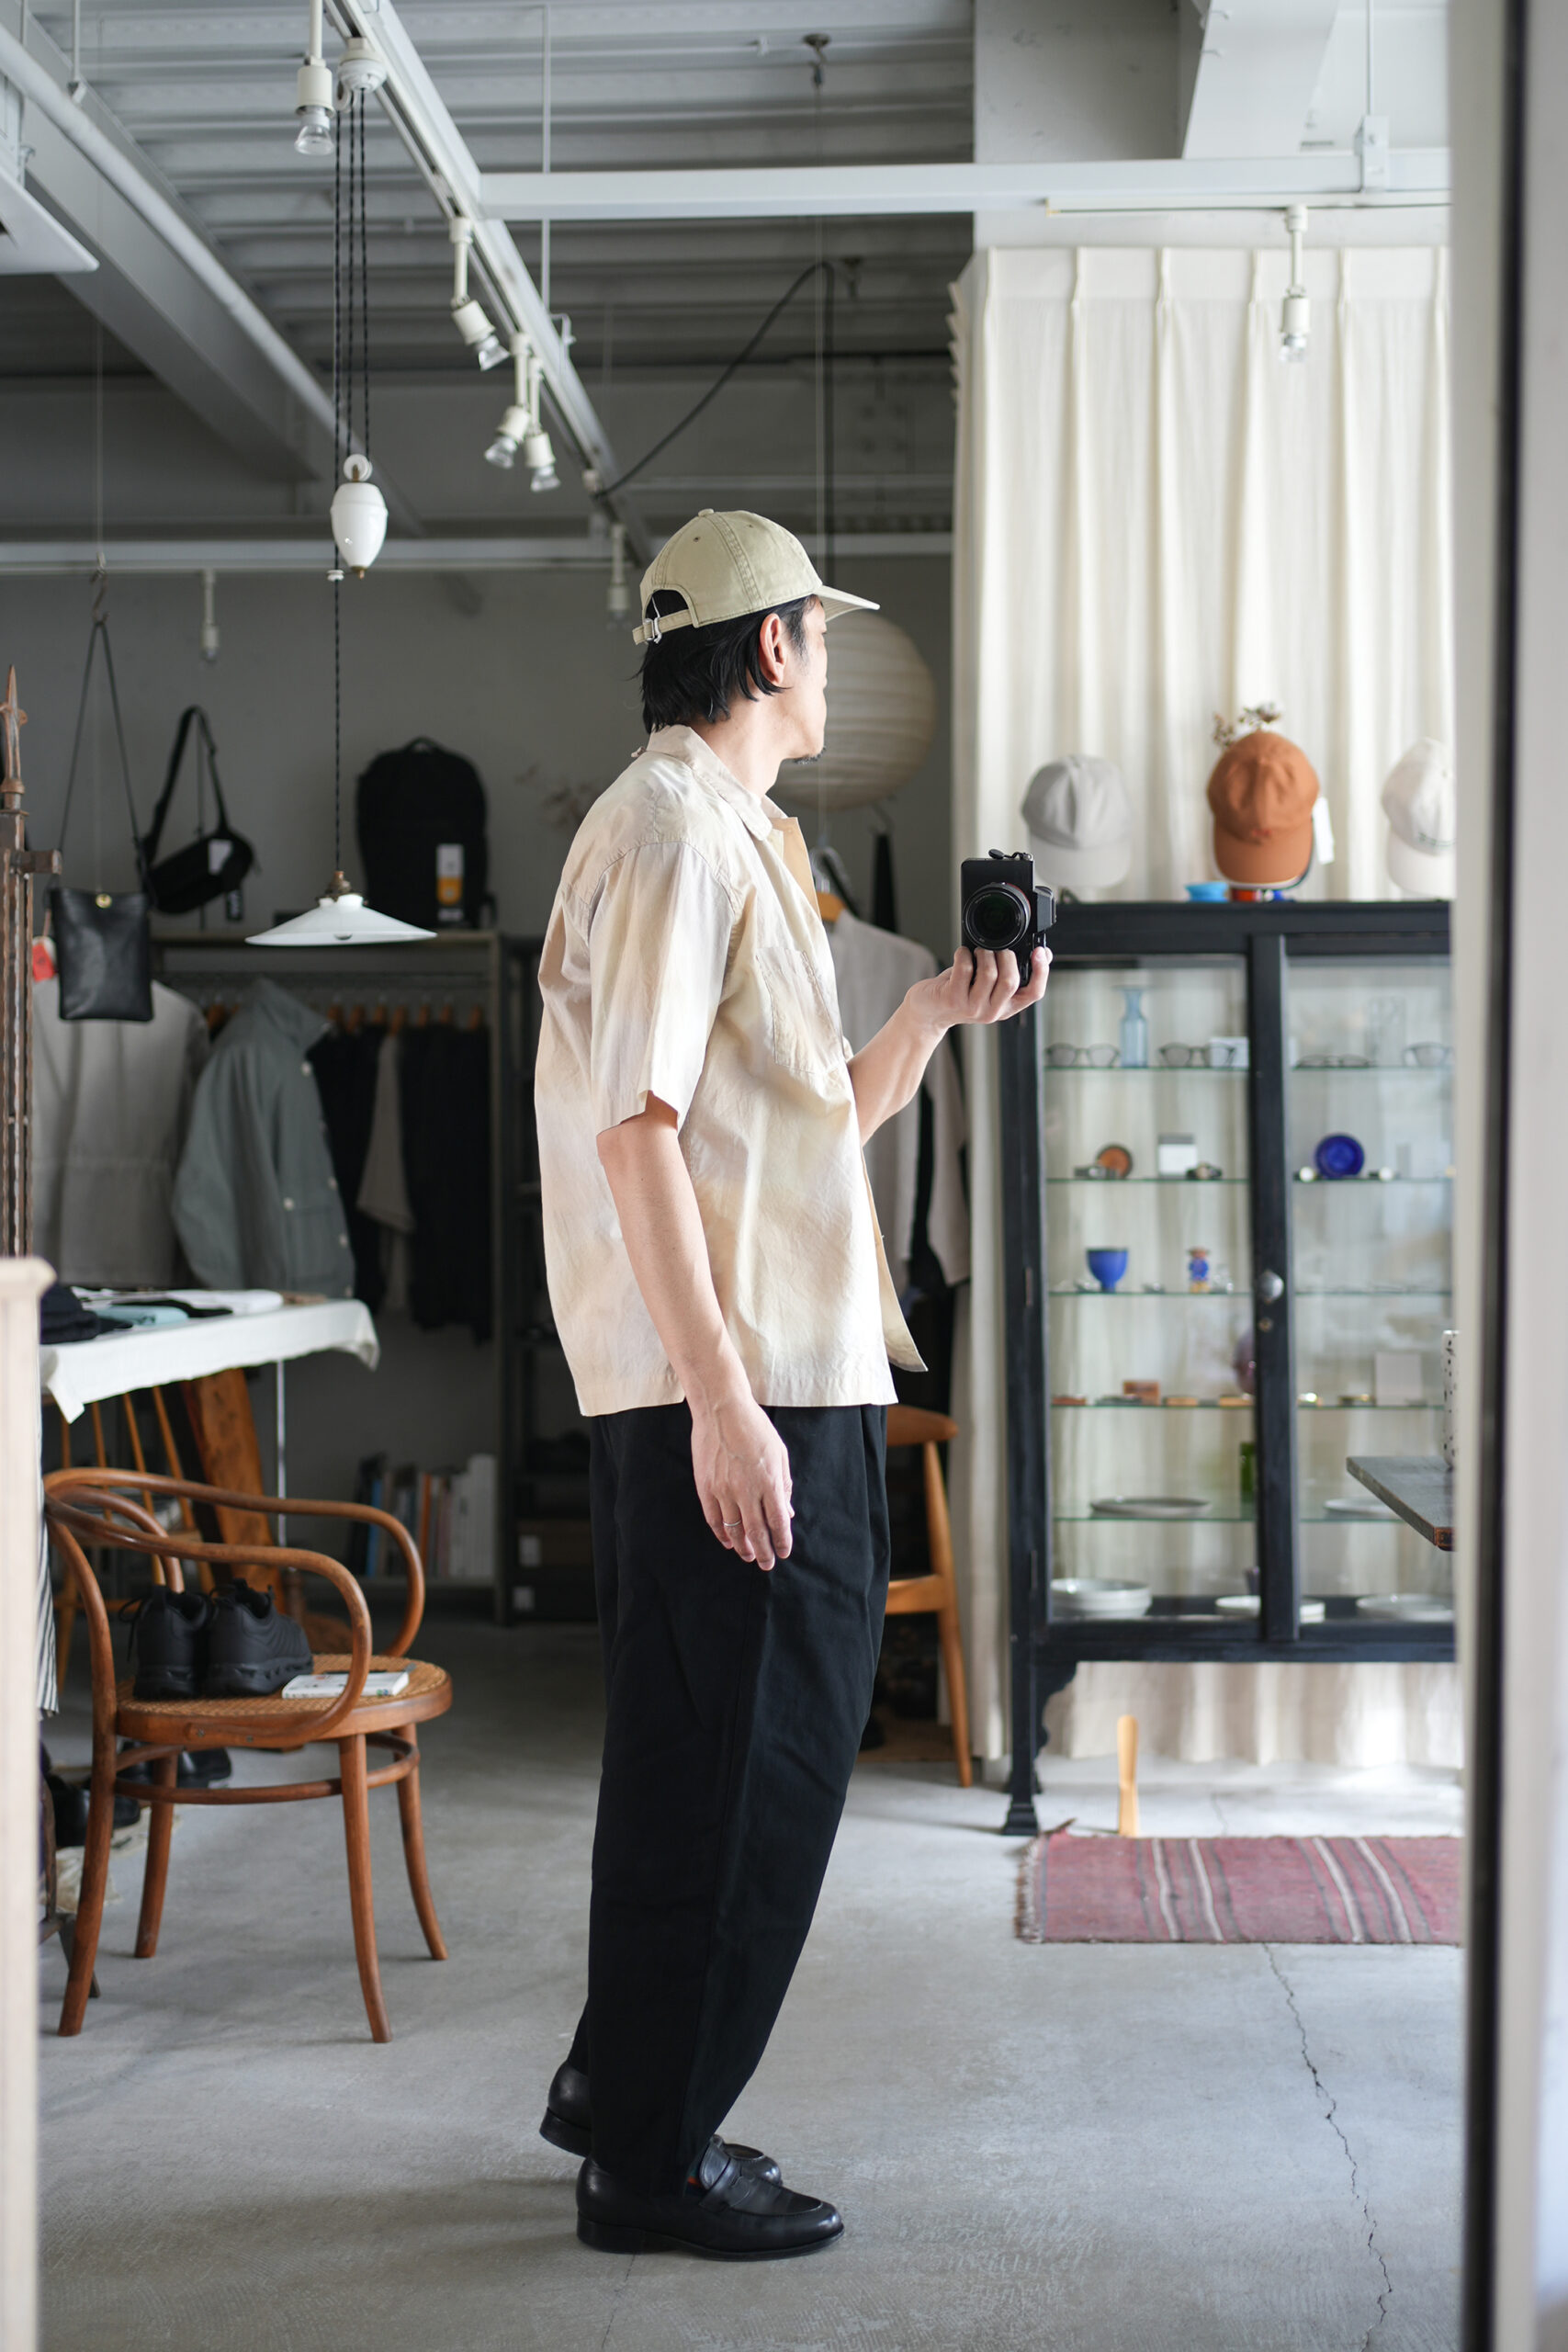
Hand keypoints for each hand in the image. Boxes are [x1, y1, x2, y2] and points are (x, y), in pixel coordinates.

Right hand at [691, 1390, 793, 1568]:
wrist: (721, 1408)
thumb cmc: (754, 1427)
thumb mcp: (779, 1453)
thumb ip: (784, 1485)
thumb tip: (787, 1512)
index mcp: (769, 1481)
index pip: (778, 1522)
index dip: (782, 1541)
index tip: (783, 1552)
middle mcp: (747, 1489)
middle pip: (757, 1532)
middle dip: (764, 1552)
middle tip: (767, 1564)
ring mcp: (724, 1489)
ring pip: (734, 1529)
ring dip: (743, 1547)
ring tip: (749, 1555)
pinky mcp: (706, 1486)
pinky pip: (714, 1518)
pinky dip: (721, 1533)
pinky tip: (728, 1541)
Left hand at [911, 944, 1050, 1034]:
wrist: (927, 1011)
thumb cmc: (959, 993)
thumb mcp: (989, 987)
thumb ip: (1010, 973)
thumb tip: (1042, 953)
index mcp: (1006, 1007)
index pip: (1035, 993)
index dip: (1041, 971)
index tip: (1039, 952)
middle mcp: (992, 1011)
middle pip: (1011, 980)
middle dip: (1005, 956)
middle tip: (996, 949)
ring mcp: (972, 1008)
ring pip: (989, 973)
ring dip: (984, 953)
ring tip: (978, 951)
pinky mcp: (953, 999)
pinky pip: (965, 968)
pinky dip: (964, 954)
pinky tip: (961, 954)